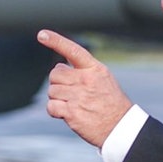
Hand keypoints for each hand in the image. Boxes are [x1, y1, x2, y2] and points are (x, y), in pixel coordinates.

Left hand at [37, 30, 132, 146]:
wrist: (120, 127)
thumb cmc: (110, 103)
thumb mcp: (103, 79)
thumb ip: (83, 71)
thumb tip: (59, 66)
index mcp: (95, 69)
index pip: (73, 50)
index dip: (56, 41)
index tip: (42, 34)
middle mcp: (86, 80)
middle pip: (55, 74)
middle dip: (58, 83)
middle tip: (70, 92)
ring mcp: (78, 96)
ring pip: (52, 91)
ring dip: (57, 98)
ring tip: (73, 104)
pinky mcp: (72, 113)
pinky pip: (51, 106)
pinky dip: (55, 111)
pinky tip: (66, 113)